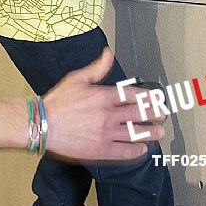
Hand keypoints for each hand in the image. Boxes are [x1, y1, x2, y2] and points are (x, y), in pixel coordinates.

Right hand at [42, 49, 165, 160]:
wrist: (43, 124)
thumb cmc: (57, 102)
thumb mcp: (77, 78)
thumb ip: (97, 67)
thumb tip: (108, 54)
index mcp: (104, 96)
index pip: (134, 95)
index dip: (148, 97)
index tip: (156, 99)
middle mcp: (108, 115)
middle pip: (140, 114)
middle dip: (155, 114)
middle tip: (163, 115)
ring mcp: (106, 133)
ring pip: (136, 133)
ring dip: (151, 133)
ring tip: (159, 133)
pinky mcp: (101, 149)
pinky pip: (125, 152)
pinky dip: (137, 151)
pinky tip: (142, 149)